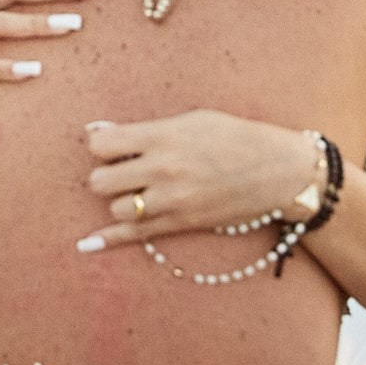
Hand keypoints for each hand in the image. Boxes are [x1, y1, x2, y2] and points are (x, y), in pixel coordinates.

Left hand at [76, 110, 320, 251]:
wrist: (279, 171)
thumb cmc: (234, 137)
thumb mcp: (191, 119)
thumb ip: (145, 129)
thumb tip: (100, 131)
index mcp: (163, 137)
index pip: (102, 144)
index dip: (99, 144)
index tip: (109, 144)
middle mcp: (164, 170)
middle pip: (100, 182)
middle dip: (104, 175)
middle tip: (120, 171)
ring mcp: (173, 201)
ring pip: (117, 210)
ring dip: (119, 201)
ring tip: (135, 191)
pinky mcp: (183, 224)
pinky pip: (137, 236)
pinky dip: (108, 240)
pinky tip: (86, 245)